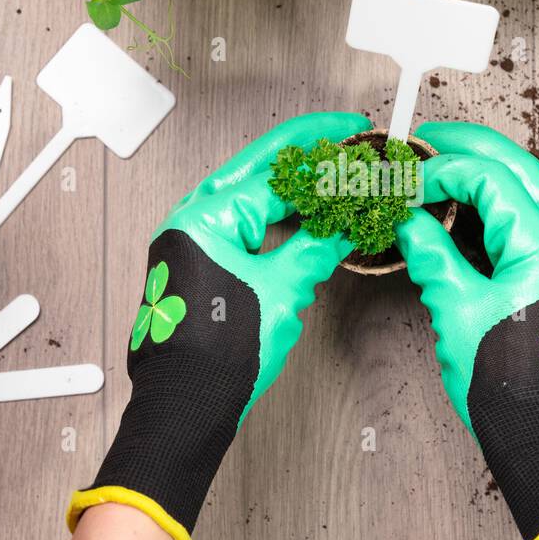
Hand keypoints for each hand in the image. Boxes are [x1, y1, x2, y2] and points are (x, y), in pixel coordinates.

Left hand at [68, 112, 370, 539]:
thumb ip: (319, 245)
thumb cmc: (220, 355)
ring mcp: (194, 240)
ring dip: (294, 188)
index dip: (320, 148)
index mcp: (206, 215)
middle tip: (347, 144)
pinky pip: (246, 225)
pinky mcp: (202, 262)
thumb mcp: (284, 290)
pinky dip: (279, 219)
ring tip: (336, 176)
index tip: (351, 132)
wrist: (187, 407)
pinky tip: (309, 216)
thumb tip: (349, 218)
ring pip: (253, 197)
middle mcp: (193, 219)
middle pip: (259, 171)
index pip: (274, 166)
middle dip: (306, 158)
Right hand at [396, 121, 538, 539]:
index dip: (438, 169)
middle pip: (514, 163)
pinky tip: (472, 206)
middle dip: (466, 147)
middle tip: (424, 140)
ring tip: (443, 166)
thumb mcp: (456, 307)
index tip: (404, 181)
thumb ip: (431, 253)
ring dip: (487, 169)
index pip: (485, 174)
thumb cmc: (508, 380)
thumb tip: (407, 220)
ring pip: (530, 182)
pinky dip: (503, 199)